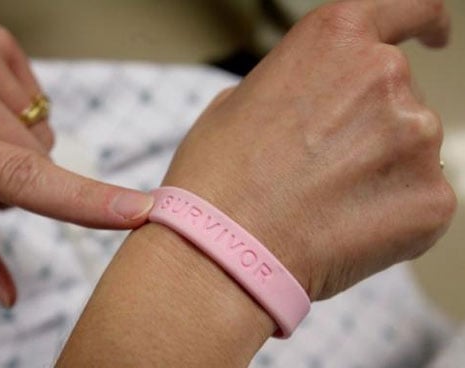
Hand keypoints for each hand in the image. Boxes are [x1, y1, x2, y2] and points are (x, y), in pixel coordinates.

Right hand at [162, 0, 454, 300]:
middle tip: (321, 165)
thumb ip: (296, 86)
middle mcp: (385, 76)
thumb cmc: (219, 176)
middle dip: (369, 127)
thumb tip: (314, 103)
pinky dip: (389, 214)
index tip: (433, 36)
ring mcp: (415, 138)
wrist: (222, 248)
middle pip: (399, 95)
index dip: (425, 24)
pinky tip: (343, 226)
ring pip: (410, 150)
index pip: (408, 10)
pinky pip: (420, 200)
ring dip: (378, 171)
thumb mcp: (239, 102)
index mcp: (335, 40)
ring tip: (323, 202)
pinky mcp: (432, 199)